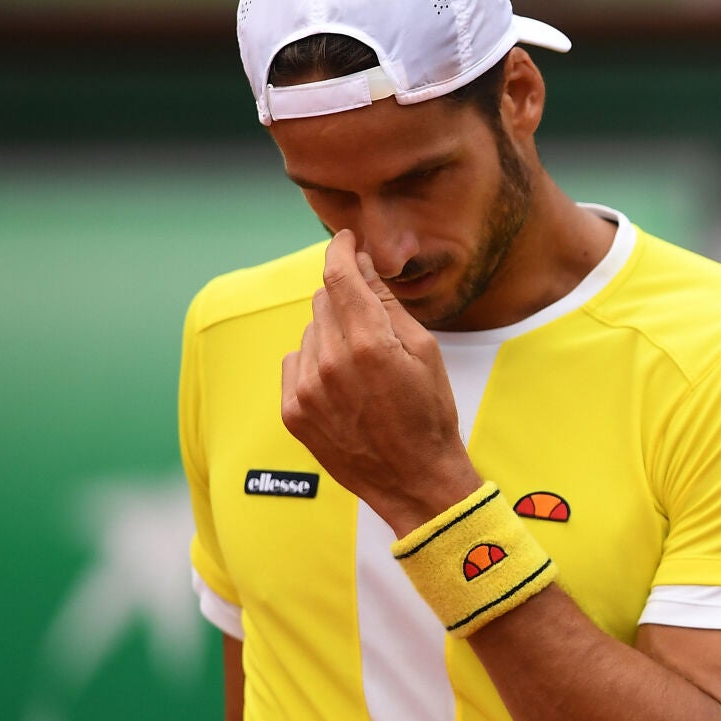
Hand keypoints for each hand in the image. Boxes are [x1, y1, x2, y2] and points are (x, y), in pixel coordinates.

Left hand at [281, 230, 479, 532]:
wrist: (413, 480)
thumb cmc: (429, 416)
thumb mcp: (425, 353)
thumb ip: (388, 306)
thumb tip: (363, 267)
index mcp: (369, 345)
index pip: (339, 277)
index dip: (340, 250)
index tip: (345, 241)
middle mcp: (330, 363)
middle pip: (323, 301)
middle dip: (345, 297)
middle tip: (372, 319)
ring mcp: (306, 389)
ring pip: (310, 332)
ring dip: (332, 334)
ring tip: (363, 366)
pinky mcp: (292, 410)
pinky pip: (295, 362)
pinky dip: (315, 362)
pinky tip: (343, 384)